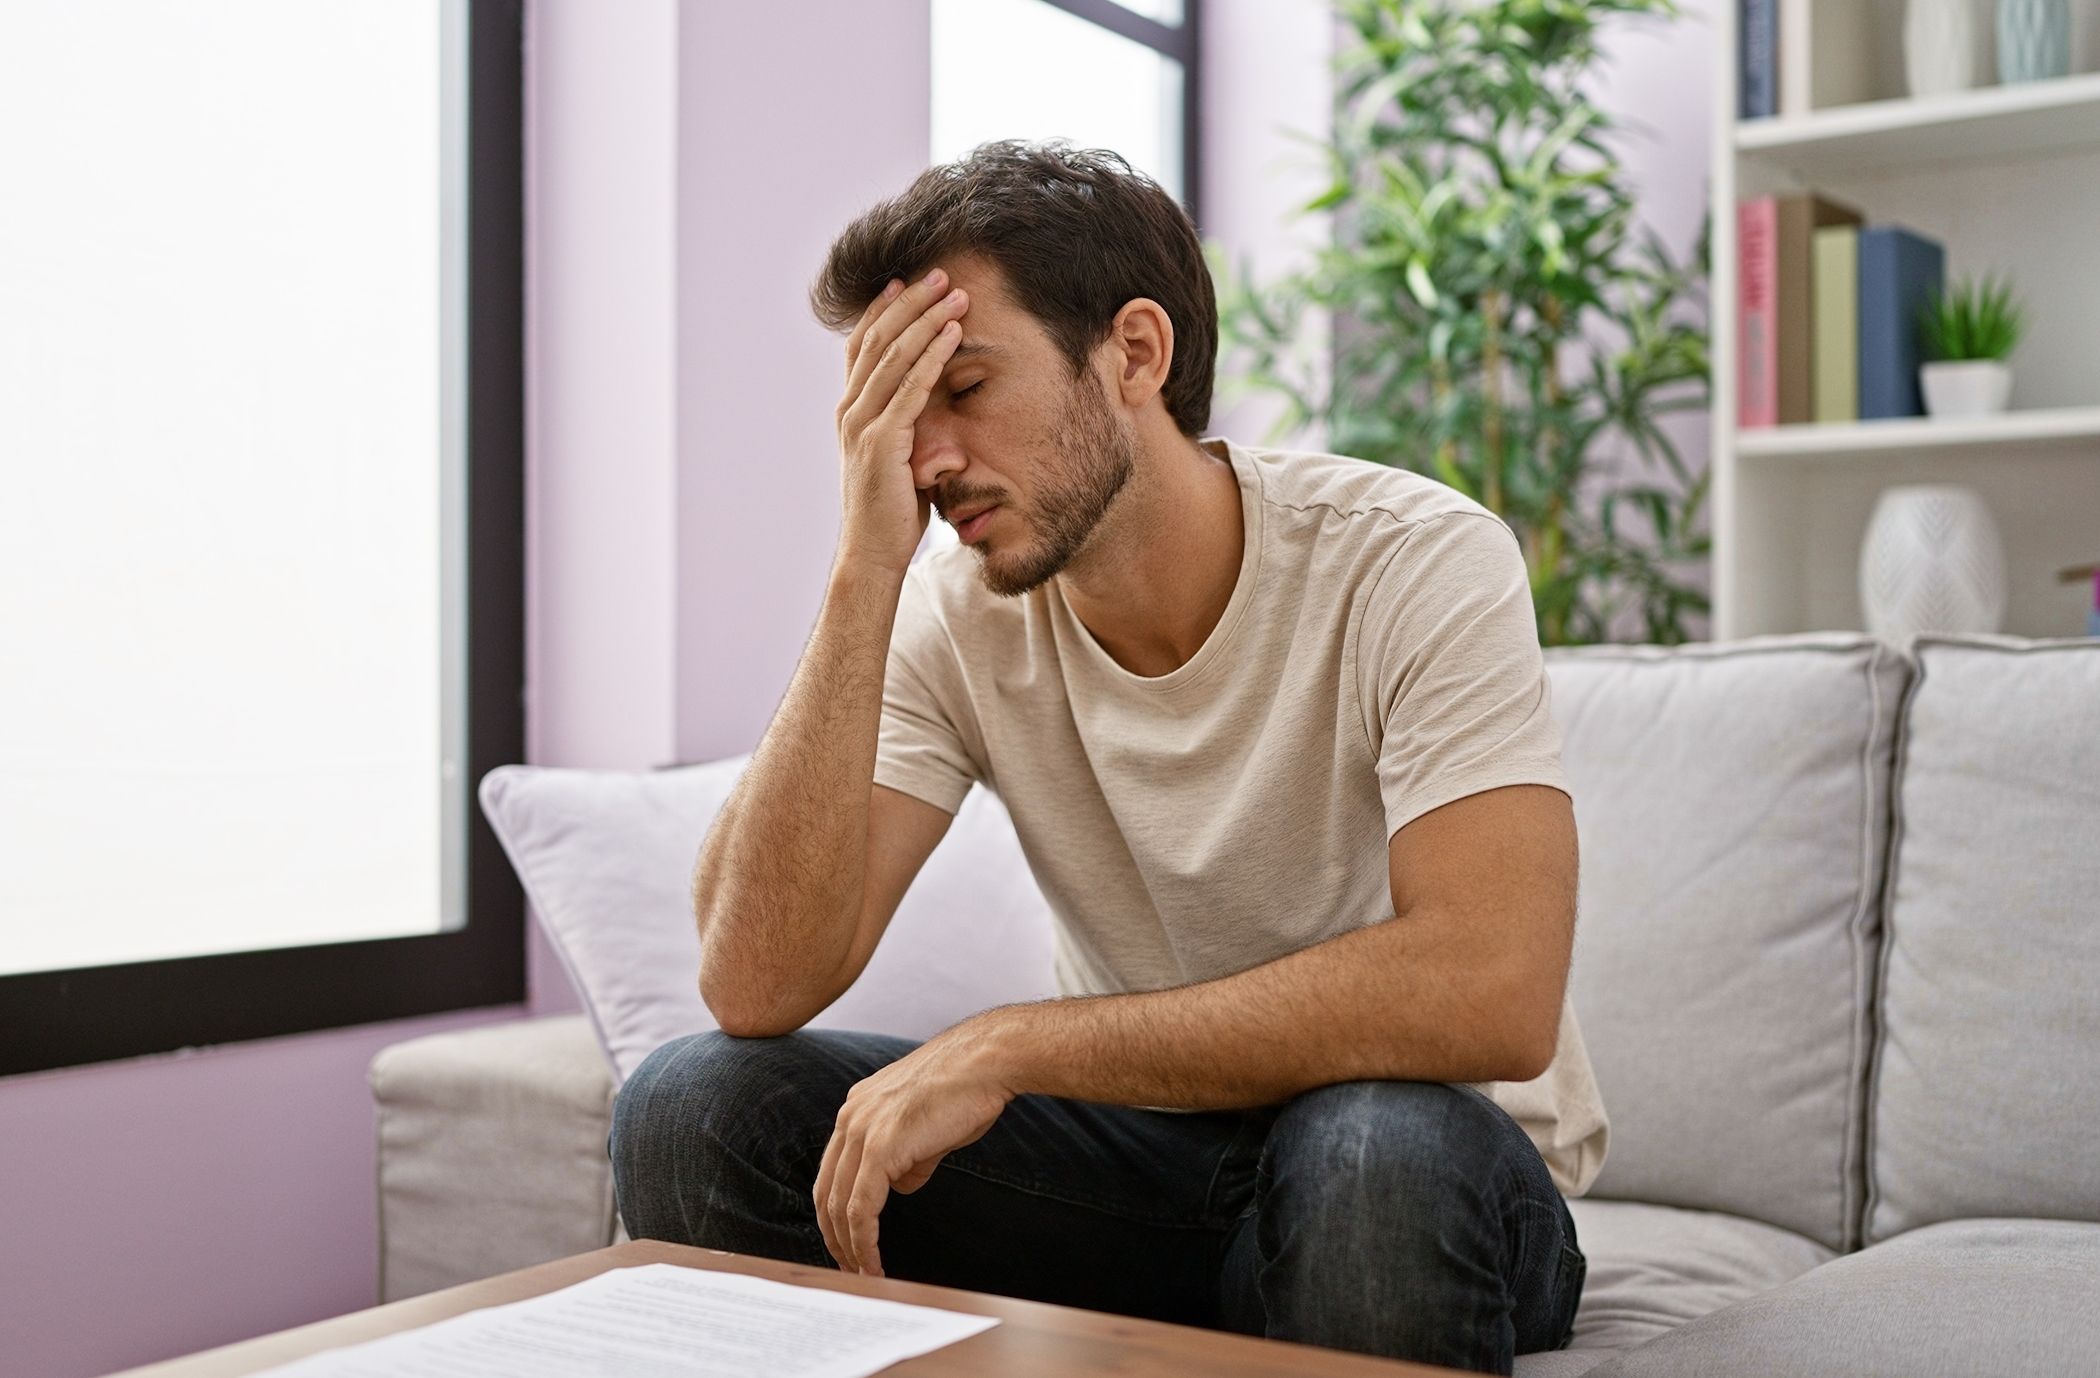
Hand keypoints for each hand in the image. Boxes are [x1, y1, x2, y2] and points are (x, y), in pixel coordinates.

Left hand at [812, 1017, 1013, 1277]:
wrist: (987, 1062)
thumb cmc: (968, 1089)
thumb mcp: (927, 1126)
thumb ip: (909, 1157)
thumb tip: (901, 1185)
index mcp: (857, 1108)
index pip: (833, 1170)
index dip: (836, 1211)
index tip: (847, 1240)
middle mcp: (850, 1117)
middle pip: (826, 1190)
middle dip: (834, 1235)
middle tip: (847, 1267)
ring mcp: (862, 1131)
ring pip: (840, 1205)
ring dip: (849, 1246)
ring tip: (863, 1274)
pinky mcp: (880, 1148)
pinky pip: (862, 1209)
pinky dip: (864, 1242)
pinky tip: (874, 1264)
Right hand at [834, 267, 970, 577]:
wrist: (872, 555)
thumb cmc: (890, 512)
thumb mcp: (895, 458)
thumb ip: (903, 426)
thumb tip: (924, 406)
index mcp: (850, 411)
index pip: (862, 346)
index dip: (882, 311)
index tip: (905, 281)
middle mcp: (850, 411)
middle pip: (878, 340)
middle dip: (910, 303)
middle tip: (940, 273)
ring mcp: (862, 426)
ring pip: (894, 357)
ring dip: (927, 321)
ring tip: (955, 294)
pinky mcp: (882, 443)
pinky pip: (911, 389)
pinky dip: (932, 357)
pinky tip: (953, 334)